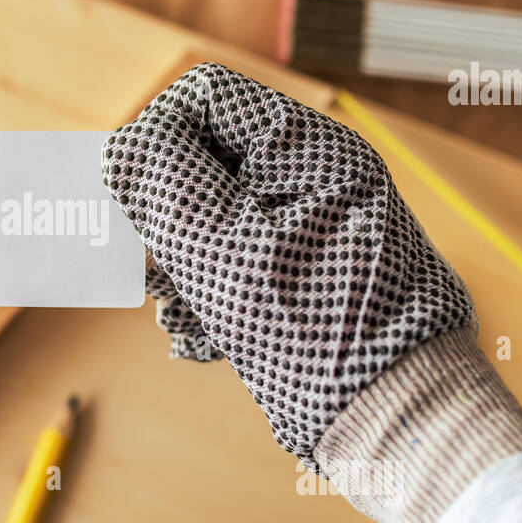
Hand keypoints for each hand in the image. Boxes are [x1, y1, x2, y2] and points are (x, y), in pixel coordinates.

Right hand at [101, 63, 476, 462]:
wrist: (399, 422)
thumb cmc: (320, 334)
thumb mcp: (225, 250)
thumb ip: (165, 182)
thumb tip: (122, 146)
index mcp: (308, 148)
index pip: (200, 100)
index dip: (151, 143)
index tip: (131, 206)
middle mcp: (314, 177)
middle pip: (201, 161)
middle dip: (162, 218)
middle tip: (147, 272)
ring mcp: (311, 227)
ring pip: (211, 218)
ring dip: (179, 266)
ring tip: (180, 315)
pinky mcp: (304, 275)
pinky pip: (235, 263)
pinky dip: (209, 297)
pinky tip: (206, 340)